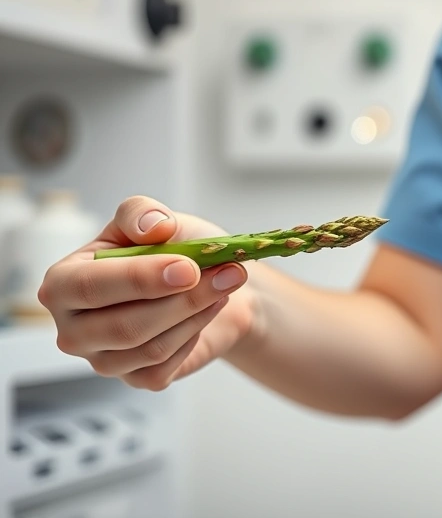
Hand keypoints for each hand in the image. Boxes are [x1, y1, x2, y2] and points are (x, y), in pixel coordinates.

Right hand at [38, 195, 256, 389]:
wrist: (208, 284)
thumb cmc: (174, 252)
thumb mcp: (156, 220)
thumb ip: (143, 213)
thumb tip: (153, 226)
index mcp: (63, 282)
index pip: (90, 286)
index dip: (141, 278)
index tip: (189, 267)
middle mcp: (72, 327)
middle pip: (125, 326)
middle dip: (184, 298)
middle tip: (227, 273)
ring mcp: (101, 359)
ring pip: (150, 348)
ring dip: (197, 313)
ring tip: (224, 283)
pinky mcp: (135, 379)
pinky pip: (165, 366)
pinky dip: (195, 334)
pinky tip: (206, 310)